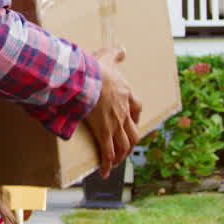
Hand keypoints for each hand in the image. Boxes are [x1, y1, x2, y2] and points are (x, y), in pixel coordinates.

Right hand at [83, 47, 140, 178]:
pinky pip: (108, 152)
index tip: (133, 121)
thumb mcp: (107, 57)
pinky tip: (104, 173)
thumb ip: (115, 54)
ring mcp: (115, 124)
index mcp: (125, 94)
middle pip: (133, 132)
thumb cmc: (95, 70)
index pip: (137, 108)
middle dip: (130, 142)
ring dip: (121, 155)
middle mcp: (123, 112)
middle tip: (125, 149)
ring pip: (124, 144)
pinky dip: (107, 164)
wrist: (87, 81)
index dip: (135, 117)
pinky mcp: (104, 132)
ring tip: (115, 163)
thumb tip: (123, 50)